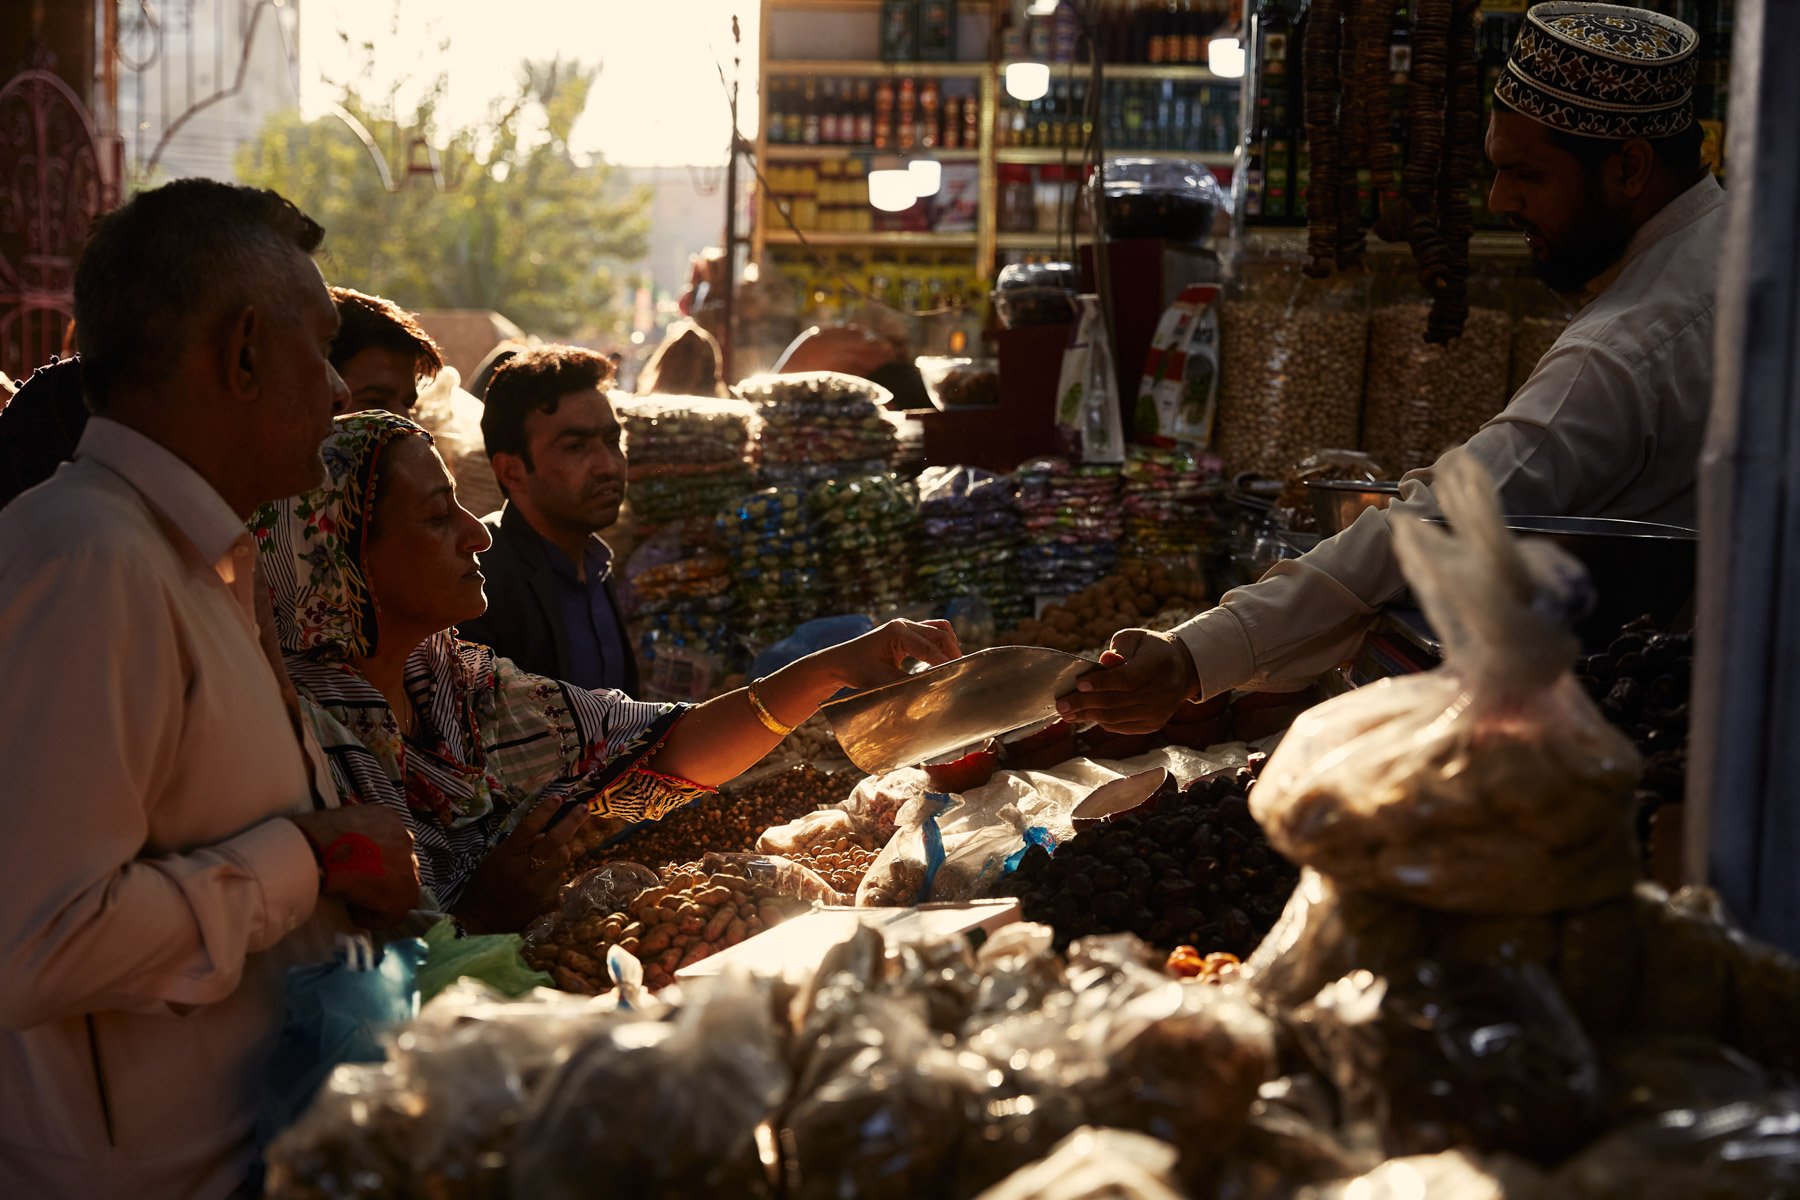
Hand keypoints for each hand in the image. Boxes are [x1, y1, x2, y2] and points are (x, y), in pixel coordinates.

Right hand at [290, 806, 420, 927]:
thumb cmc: (315, 833)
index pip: (394, 845)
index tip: (358, 869)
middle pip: (402, 867)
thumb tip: (349, 849)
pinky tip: (351, 911)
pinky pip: (391, 915)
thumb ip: (356, 833)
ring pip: (402, 892)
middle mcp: (405, 840)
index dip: (378, 861)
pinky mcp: (400, 895)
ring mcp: (407, 868)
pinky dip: (370, 918)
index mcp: (390, 819)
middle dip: (385, 880)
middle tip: (358, 886)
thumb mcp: (341, 821)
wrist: (316, 850)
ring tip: (353, 902)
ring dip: (379, 900)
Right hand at [454, 796, 587, 933]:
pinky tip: (544, 876)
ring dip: (562, 849)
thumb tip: (546, 830)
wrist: (482, 918)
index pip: (527, 829)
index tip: (558, 797)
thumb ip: (520, 844)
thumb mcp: (495, 857)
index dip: (544, 812)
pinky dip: (555, 871)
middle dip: (571, 822)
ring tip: (552, 851)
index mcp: (505, 857)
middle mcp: (522, 871)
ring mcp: (536, 887)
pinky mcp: (545, 901)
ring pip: (562, 859)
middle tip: (584, 808)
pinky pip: (559, 877)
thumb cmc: (486, 882)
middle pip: (553, 841)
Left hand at [821, 618, 961, 692]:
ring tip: (956, 666)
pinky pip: (933, 632)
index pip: (930, 648)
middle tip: (962, 673)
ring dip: (950, 646)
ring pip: (940, 629)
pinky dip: (942, 644)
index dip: (946, 663)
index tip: (959, 676)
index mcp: (897, 632)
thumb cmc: (856, 670)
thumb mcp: (882, 681)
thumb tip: (931, 690)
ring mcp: (906, 626)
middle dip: (952, 653)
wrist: (839, 662)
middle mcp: (904, 624)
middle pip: (940, 634)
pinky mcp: (907, 632)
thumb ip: (907, 684)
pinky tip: (944, 661)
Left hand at [1055, 628, 1199, 733]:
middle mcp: (1163, 690)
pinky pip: (1122, 727)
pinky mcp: (1154, 724)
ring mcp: (1160, 711)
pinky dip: (1102, 722)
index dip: (1101, 682)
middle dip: (1085, 703)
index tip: (1078, 683)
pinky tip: (1085, 716)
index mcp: (1158, 664)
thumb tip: (1102, 662)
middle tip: (1061, 704)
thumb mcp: (1135, 639)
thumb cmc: (1148, 649)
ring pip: (1117, 717)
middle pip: (1118, 701)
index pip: (1126, 678)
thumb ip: (1118, 650)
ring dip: (1088, 716)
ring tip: (1067, 714)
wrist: (1179, 669)